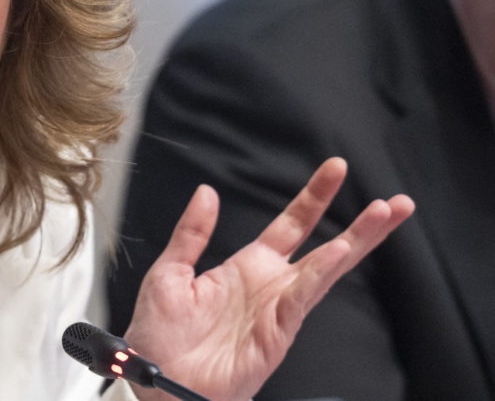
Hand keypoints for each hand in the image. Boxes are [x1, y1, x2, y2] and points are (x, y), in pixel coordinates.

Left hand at [123, 157, 413, 400]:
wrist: (155, 378)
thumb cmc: (160, 334)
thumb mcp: (169, 270)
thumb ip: (191, 232)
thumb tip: (207, 192)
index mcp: (247, 266)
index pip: (292, 224)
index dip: (315, 197)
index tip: (336, 169)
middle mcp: (271, 285)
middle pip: (326, 246)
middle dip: (361, 225)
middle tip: (392, 200)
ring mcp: (278, 309)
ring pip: (327, 269)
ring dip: (357, 242)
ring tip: (382, 214)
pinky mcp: (276, 332)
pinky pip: (303, 297)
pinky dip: (321, 274)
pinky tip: (339, 251)